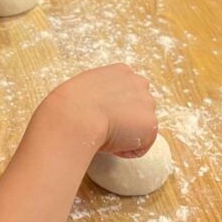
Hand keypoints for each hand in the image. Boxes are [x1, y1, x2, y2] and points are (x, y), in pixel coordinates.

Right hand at [39, 64, 156, 156]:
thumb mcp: (84, 87)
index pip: (127, 91)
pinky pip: (142, 145)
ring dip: (127, 134)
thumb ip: (99, 92)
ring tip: (107, 134)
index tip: (102, 114)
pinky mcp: (150, 124)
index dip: (115, 107)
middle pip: (139, 106)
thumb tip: (98, 107)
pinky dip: (127, 150)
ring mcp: (147, 103)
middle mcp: (139, 83)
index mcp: (121, 71)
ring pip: (141, 126)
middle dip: (126, 119)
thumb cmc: (71, 104)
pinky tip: (111, 142)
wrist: (76, 116)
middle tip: (105, 126)